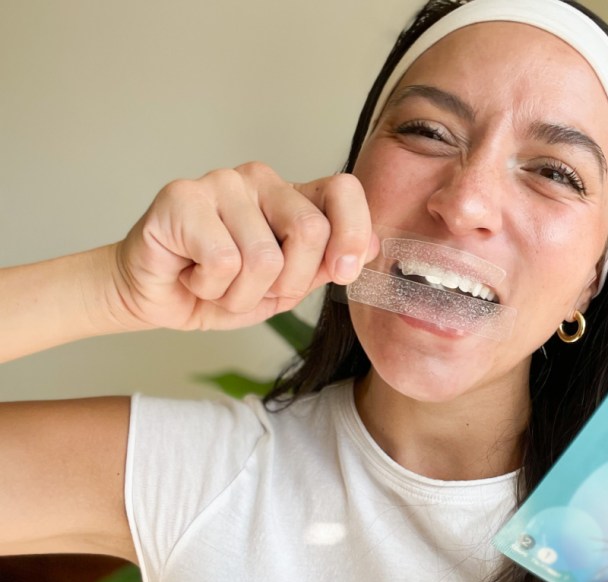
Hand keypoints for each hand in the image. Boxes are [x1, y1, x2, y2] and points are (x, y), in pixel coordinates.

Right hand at [112, 162, 377, 331]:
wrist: (156, 299)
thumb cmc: (220, 288)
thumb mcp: (286, 286)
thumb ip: (327, 264)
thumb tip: (375, 246)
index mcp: (292, 196)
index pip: (343, 190)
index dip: (353, 233)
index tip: (344, 271)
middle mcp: (260, 179)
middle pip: (310, 230)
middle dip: (288, 283)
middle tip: (256, 289)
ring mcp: (220, 182)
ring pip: (263, 258)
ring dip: (240, 294)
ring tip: (216, 283)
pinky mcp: (182, 198)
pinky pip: (223, 261)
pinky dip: (209, 287)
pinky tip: (192, 275)